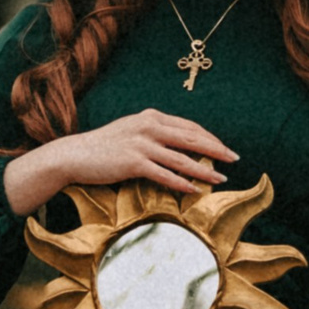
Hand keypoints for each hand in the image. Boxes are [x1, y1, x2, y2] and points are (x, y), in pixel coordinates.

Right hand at [4, 107, 236, 217]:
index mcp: (150, 117)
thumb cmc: (103, 148)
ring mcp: (141, 144)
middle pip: (191, 139)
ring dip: (204, 170)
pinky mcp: (133, 162)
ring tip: (221, 178)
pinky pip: (164, 174)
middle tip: (234, 159)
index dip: (209, 137)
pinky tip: (194, 190)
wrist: (74, 155)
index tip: (224, 148)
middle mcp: (148, 127)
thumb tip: (179, 148)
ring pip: (182, 158)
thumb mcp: (131, 133)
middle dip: (216, 150)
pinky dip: (182, 183)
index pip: (189, 126)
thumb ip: (154, 136)